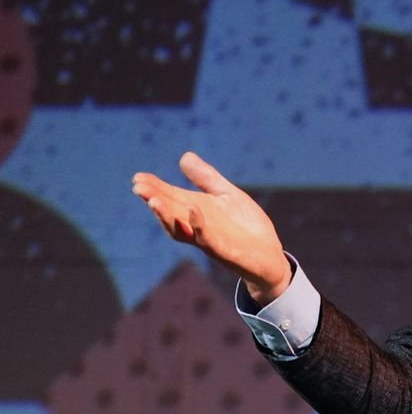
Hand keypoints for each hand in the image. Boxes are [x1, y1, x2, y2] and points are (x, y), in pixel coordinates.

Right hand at [131, 152, 289, 303]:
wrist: (271, 256)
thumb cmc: (246, 226)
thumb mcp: (227, 195)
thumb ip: (206, 178)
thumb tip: (184, 156)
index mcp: (196, 210)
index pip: (170, 198)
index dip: (155, 188)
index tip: (138, 177)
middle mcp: (196, 226)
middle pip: (170, 213)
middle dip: (154, 200)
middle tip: (138, 186)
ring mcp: (209, 239)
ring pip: (181, 229)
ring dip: (166, 215)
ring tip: (153, 200)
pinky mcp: (225, 251)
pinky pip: (208, 239)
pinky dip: (199, 225)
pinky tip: (194, 209)